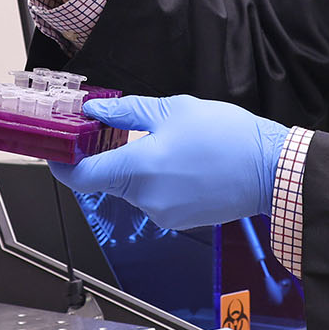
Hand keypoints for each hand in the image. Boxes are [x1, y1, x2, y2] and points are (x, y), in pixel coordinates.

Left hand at [51, 95, 286, 232]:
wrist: (271, 169)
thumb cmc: (228, 136)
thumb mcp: (173, 109)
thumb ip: (127, 111)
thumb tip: (95, 110)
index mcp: (140, 167)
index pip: (81, 177)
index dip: (62, 163)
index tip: (58, 149)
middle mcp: (146, 198)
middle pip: (106, 181)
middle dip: (106, 157)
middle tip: (115, 130)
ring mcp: (162, 214)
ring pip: (130, 189)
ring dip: (135, 168)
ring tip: (166, 144)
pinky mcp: (178, 220)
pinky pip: (153, 199)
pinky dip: (156, 181)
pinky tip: (180, 162)